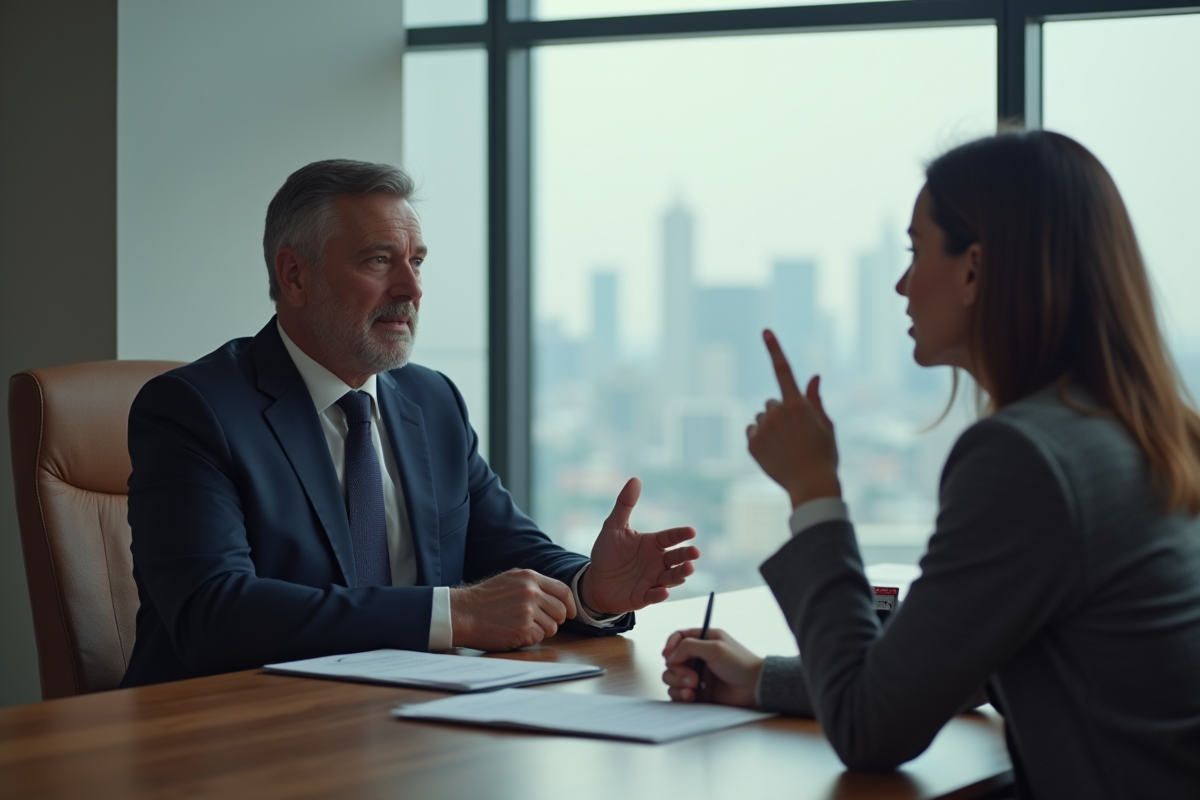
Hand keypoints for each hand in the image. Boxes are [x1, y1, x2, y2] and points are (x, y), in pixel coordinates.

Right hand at [449, 569, 576, 649]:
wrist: (463, 613)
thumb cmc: (485, 598)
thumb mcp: (510, 579)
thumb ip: (534, 584)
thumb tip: (558, 596)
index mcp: (530, 578)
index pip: (563, 591)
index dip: (569, 605)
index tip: (569, 613)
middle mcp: (531, 592)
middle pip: (561, 612)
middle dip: (554, 620)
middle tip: (538, 622)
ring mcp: (528, 611)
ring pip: (552, 627)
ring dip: (541, 630)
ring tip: (521, 625)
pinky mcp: (522, 629)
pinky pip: (539, 638)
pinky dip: (530, 638)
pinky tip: (514, 632)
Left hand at [581, 477, 699, 614]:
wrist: (595, 581)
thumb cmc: (607, 553)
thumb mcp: (613, 527)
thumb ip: (625, 505)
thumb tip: (635, 479)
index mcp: (653, 544)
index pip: (671, 537)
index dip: (681, 534)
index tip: (691, 532)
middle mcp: (658, 562)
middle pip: (677, 558)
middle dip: (687, 555)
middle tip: (695, 552)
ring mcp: (653, 580)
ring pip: (672, 577)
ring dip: (680, 574)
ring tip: (687, 569)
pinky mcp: (645, 596)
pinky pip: (655, 596)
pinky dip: (660, 594)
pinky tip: (663, 591)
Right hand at [662, 627, 763, 707]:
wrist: (754, 688)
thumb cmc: (740, 664)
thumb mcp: (715, 647)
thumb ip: (688, 646)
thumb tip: (670, 657)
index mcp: (704, 640)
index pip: (678, 638)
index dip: (670, 646)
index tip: (668, 656)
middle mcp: (698, 657)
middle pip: (672, 660)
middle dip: (677, 670)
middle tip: (692, 677)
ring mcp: (696, 675)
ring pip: (671, 677)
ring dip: (678, 683)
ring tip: (693, 688)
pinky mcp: (696, 692)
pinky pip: (677, 693)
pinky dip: (680, 694)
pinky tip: (692, 696)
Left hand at [746, 329, 840, 507]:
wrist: (810, 486)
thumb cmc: (824, 455)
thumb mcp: (826, 425)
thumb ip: (815, 399)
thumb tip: (812, 376)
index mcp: (797, 405)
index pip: (784, 370)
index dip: (775, 349)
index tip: (766, 331)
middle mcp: (776, 413)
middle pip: (772, 402)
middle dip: (781, 412)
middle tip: (796, 434)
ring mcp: (762, 429)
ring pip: (762, 418)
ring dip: (770, 426)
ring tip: (786, 446)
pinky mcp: (751, 444)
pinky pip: (752, 432)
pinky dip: (760, 439)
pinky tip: (774, 453)